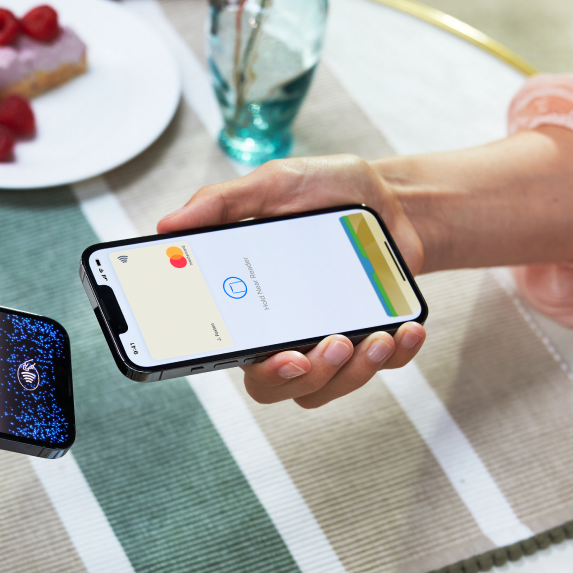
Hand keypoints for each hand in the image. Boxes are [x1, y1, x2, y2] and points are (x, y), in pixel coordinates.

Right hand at [157, 156, 426, 407]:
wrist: (390, 196)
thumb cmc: (325, 191)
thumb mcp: (274, 185)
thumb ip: (222, 203)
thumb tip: (168, 224)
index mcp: (250, 302)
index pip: (235, 354)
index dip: (258, 367)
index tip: (284, 355)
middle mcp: (282, 328)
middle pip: (278, 385)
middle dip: (310, 375)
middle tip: (334, 342)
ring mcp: (326, 339)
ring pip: (325, 387)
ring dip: (356, 370)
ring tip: (377, 335)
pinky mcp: (369, 338)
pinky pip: (377, 369)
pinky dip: (395, 355)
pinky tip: (405, 329)